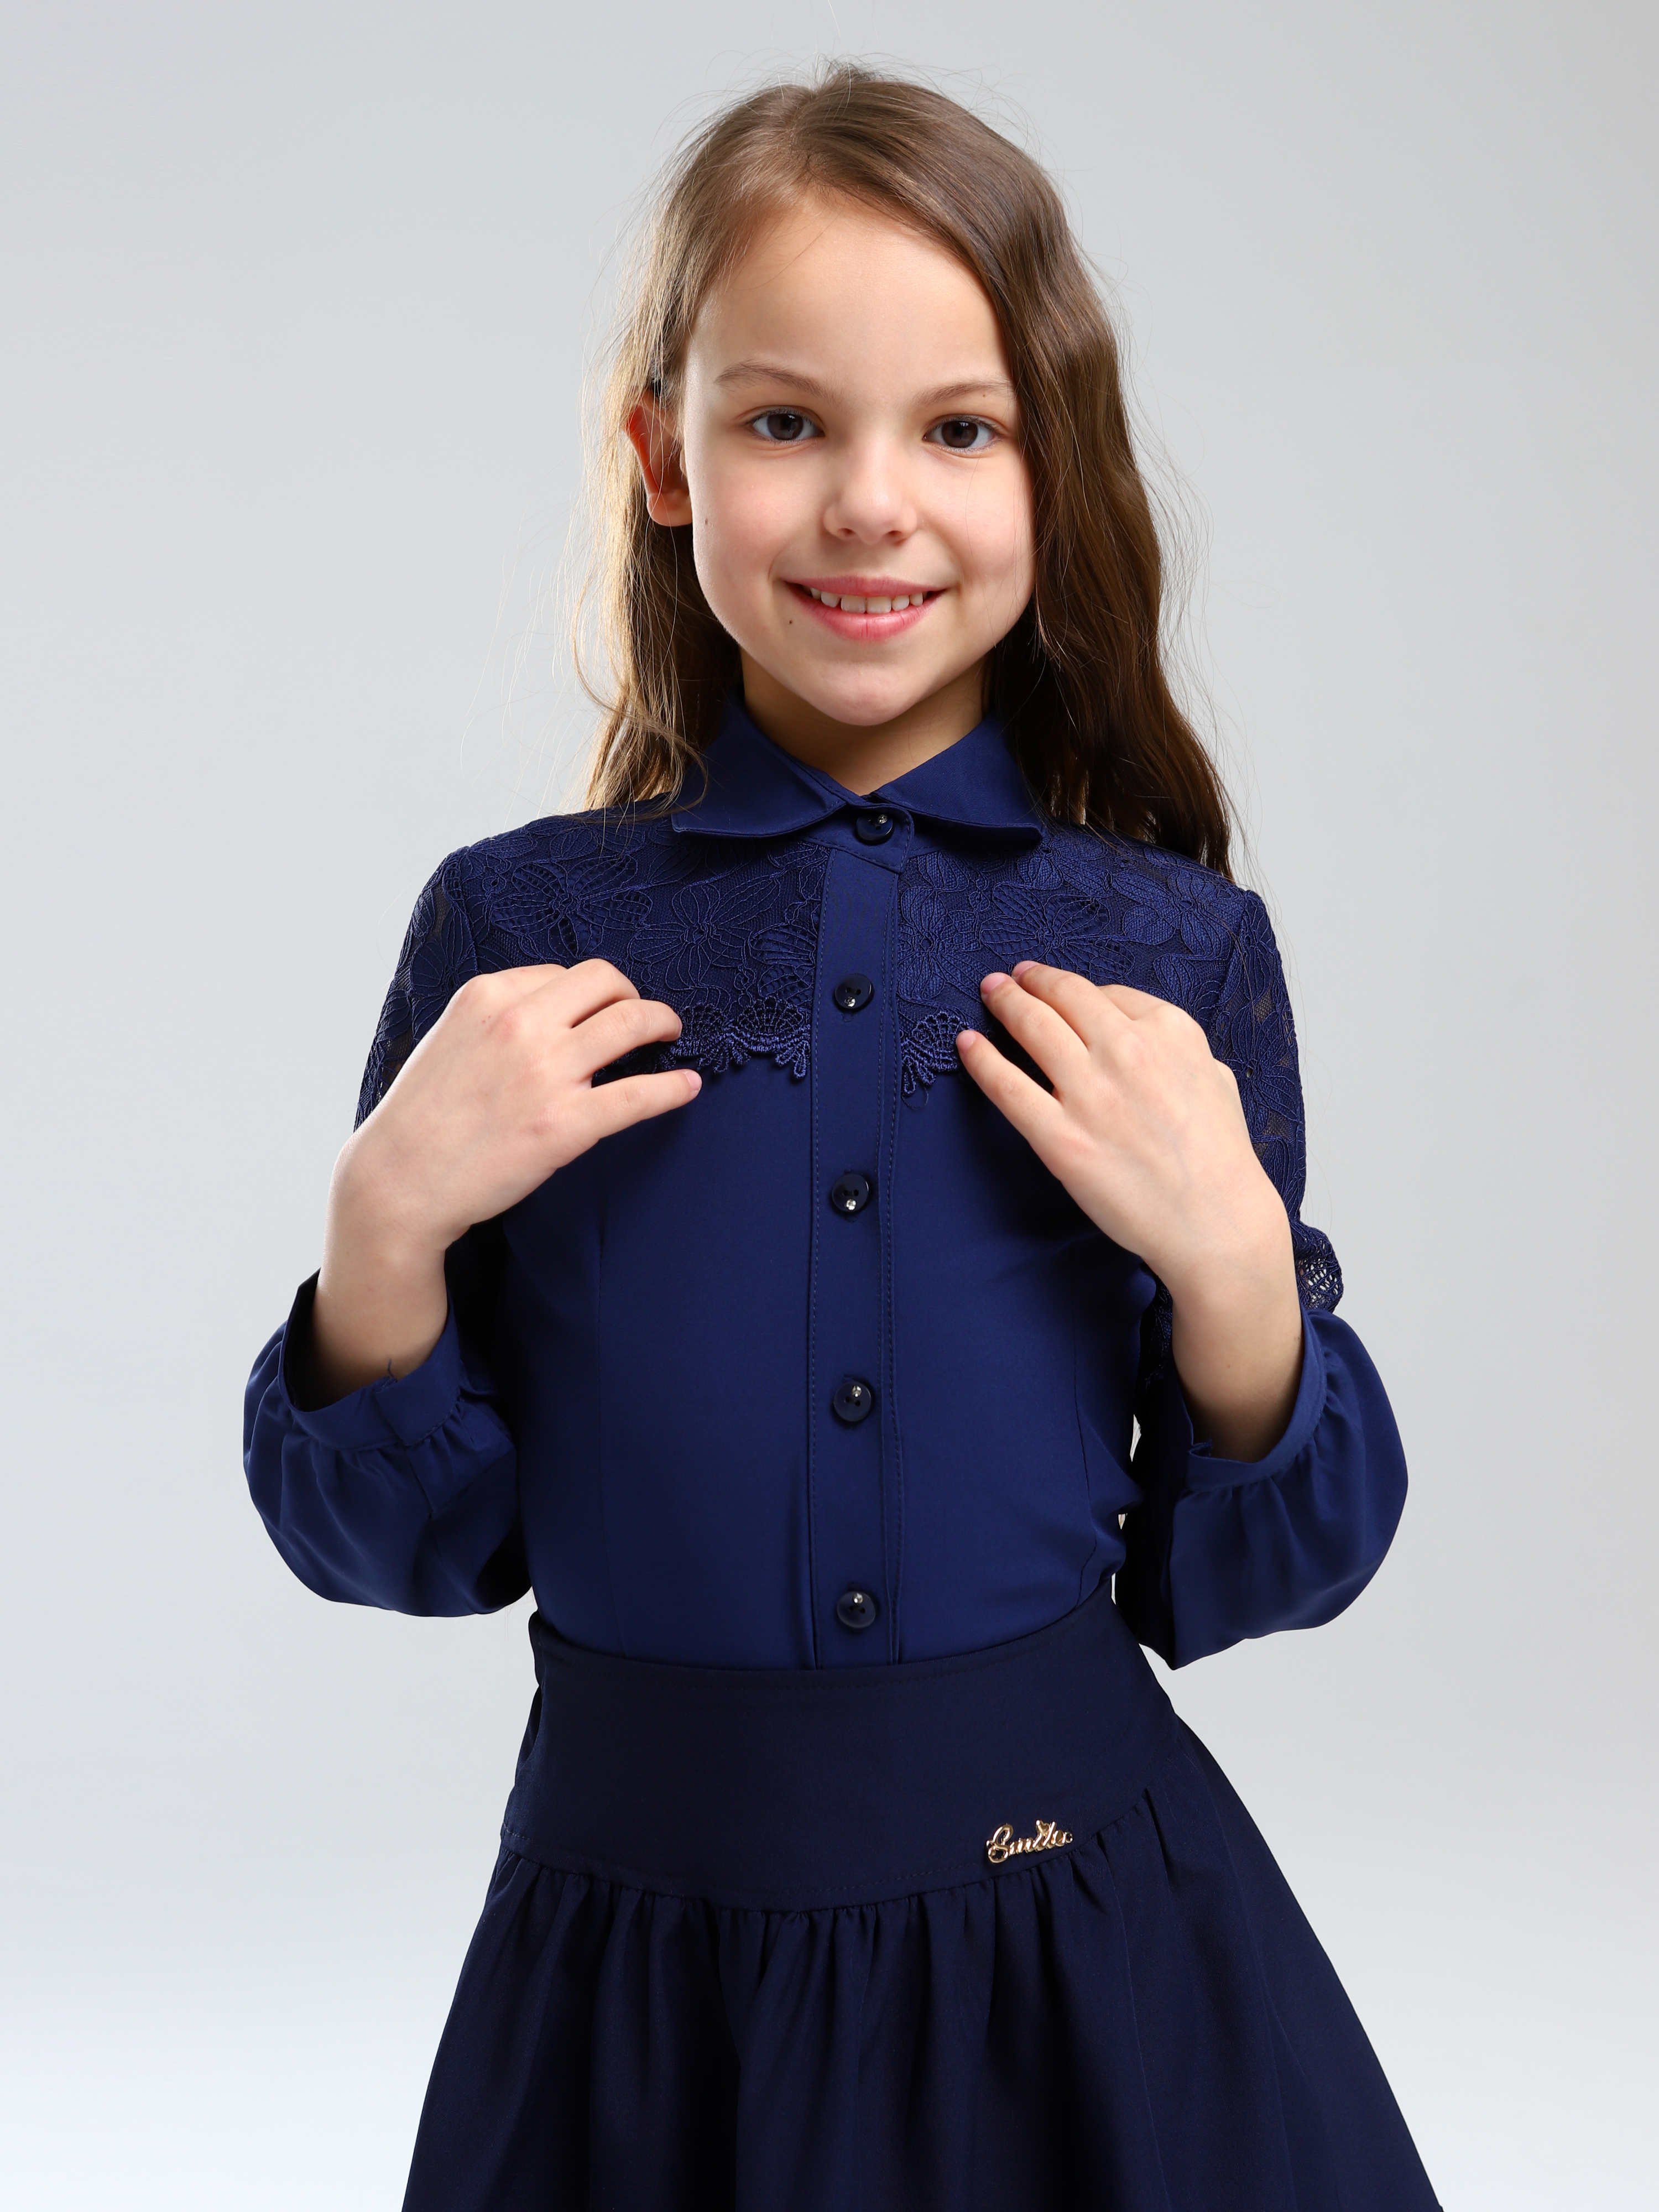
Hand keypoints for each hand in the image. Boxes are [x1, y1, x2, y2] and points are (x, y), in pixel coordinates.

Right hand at [307, 961, 697, 1399]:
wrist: (400, 1181)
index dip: (589, 993)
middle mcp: (521, 1022)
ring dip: (662, 1024)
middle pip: (608, 982)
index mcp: (489, 995)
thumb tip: (553, 1011)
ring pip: (632, 1023)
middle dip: (634, 995)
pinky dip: (673, 1087)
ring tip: (670, 1036)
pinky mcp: (566, 1123)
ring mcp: (547, 1072)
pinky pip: (640, 1093)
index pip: (563, 973)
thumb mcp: (451, 1038)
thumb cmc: (423, 1116)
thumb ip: (498, 1017)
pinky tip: (687, 1087)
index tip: (600, 1010)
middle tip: (647, 1018)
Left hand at [957, 963, 1302, 1459]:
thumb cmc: (1219, 1157)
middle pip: (1063, 997)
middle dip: (1030, 981)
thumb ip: (1174, 1047)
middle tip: (1010, 979)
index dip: (1072, 987)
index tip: (1052, 985)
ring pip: (1032, 1027)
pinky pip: (1007, 1086)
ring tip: (989, 992)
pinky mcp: (1061, 1138)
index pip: (1106, 993)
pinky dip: (982, 1059)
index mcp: (1170, 1031)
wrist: (1216, 1223)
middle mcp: (1128, 1051)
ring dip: (1004, 1002)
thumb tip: (1137, 1031)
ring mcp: (1091, 1094)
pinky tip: (968, 1044)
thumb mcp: (1214, 1077)